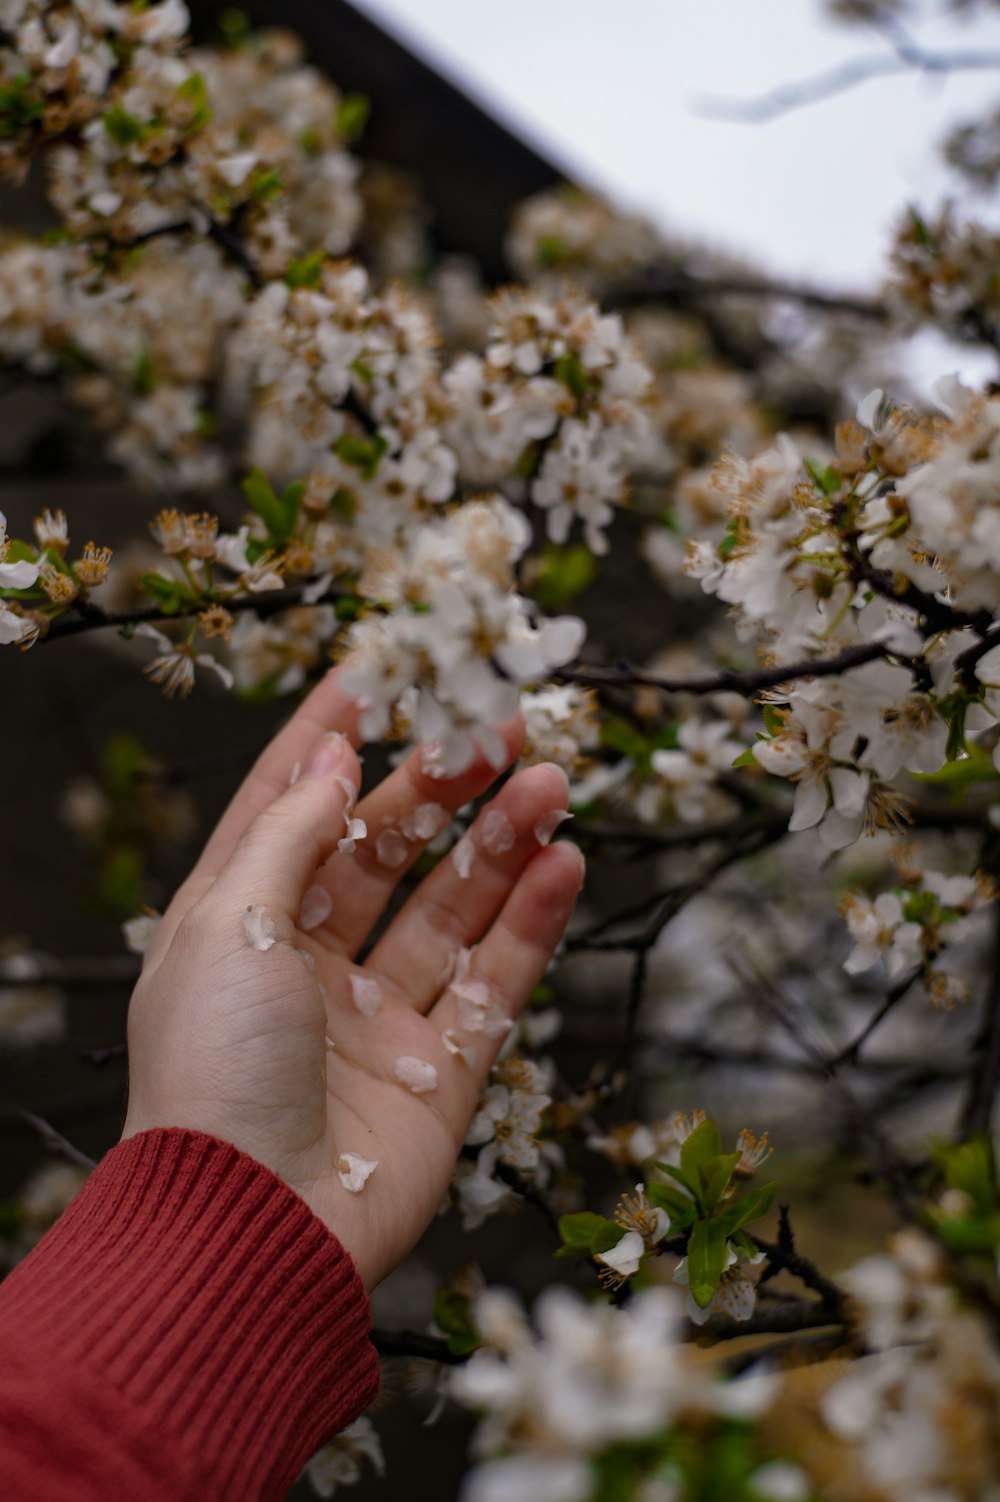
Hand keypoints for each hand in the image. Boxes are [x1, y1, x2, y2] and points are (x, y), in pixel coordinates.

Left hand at [121, 663, 583, 1288]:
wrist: (254, 1228)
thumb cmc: (213, 1069)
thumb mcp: (230, 924)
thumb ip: (290, 834)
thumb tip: (330, 758)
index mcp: (238, 926)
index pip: (286, 809)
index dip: (326, 742)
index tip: (375, 674)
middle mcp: (307, 965)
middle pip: (383, 851)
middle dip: (439, 786)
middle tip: (499, 726)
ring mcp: (378, 1018)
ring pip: (450, 910)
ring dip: (502, 843)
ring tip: (552, 780)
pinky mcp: (442, 1072)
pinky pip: (495, 984)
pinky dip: (531, 923)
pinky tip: (565, 862)